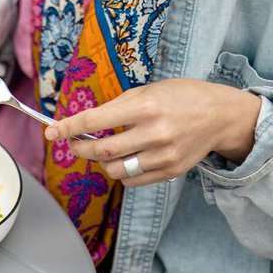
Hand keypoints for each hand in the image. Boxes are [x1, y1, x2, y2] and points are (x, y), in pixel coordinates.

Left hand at [44, 79, 261, 185]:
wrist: (221, 115)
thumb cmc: (180, 97)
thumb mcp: (147, 91)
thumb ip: (115, 108)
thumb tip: (82, 123)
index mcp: (146, 108)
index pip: (95, 120)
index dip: (68, 127)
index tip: (51, 132)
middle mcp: (155, 133)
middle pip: (102, 151)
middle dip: (80, 148)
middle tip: (75, 142)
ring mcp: (164, 156)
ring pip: (114, 170)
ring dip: (101, 162)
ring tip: (104, 150)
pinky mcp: (170, 172)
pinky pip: (131, 181)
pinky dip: (120, 172)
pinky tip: (126, 158)